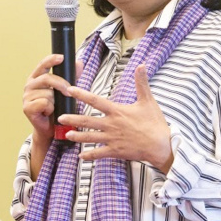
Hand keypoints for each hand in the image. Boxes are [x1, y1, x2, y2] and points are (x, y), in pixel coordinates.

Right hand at [23, 54, 83, 177]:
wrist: (51, 129)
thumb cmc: (57, 109)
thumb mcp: (65, 91)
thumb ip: (71, 77)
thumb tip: (79, 63)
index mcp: (36, 78)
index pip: (42, 65)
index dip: (51, 60)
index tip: (61, 57)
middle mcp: (29, 86)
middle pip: (47, 78)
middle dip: (61, 84)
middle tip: (69, 91)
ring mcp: (26, 97)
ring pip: (47, 93)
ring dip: (55, 101)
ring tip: (54, 107)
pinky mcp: (27, 108)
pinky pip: (44, 103)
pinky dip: (50, 109)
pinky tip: (48, 113)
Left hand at [59, 65, 173, 172]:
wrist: (160, 145)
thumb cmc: (155, 123)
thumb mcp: (148, 100)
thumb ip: (142, 83)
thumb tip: (141, 65)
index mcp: (117, 111)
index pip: (95, 100)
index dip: (81, 94)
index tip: (70, 89)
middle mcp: (111, 125)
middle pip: (88, 120)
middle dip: (73, 119)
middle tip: (60, 117)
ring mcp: (112, 139)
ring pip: (90, 137)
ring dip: (77, 136)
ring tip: (67, 134)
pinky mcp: (115, 151)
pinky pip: (99, 153)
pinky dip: (89, 155)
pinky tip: (81, 156)